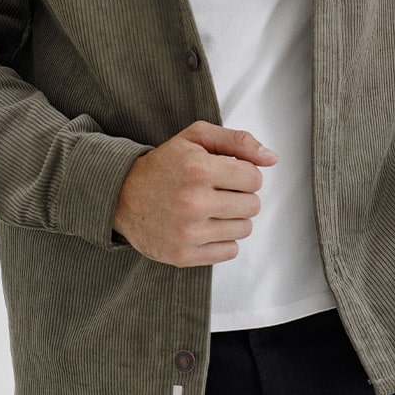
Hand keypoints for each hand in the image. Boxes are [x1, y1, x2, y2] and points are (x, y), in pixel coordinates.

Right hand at [113, 120, 277, 266]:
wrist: (122, 196)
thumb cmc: (164, 165)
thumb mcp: (196, 138)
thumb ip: (237, 141)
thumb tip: (272, 158)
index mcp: (197, 168)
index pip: (254, 178)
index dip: (245, 174)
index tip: (229, 174)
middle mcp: (193, 202)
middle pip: (252, 205)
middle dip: (241, 196)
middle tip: (218, 191)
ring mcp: (188, 232)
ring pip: (244, 229)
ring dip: (233, 218)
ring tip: (210, 208)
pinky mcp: (183, 255)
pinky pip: (230, 251)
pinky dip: (223, 239)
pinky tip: (205, 226)